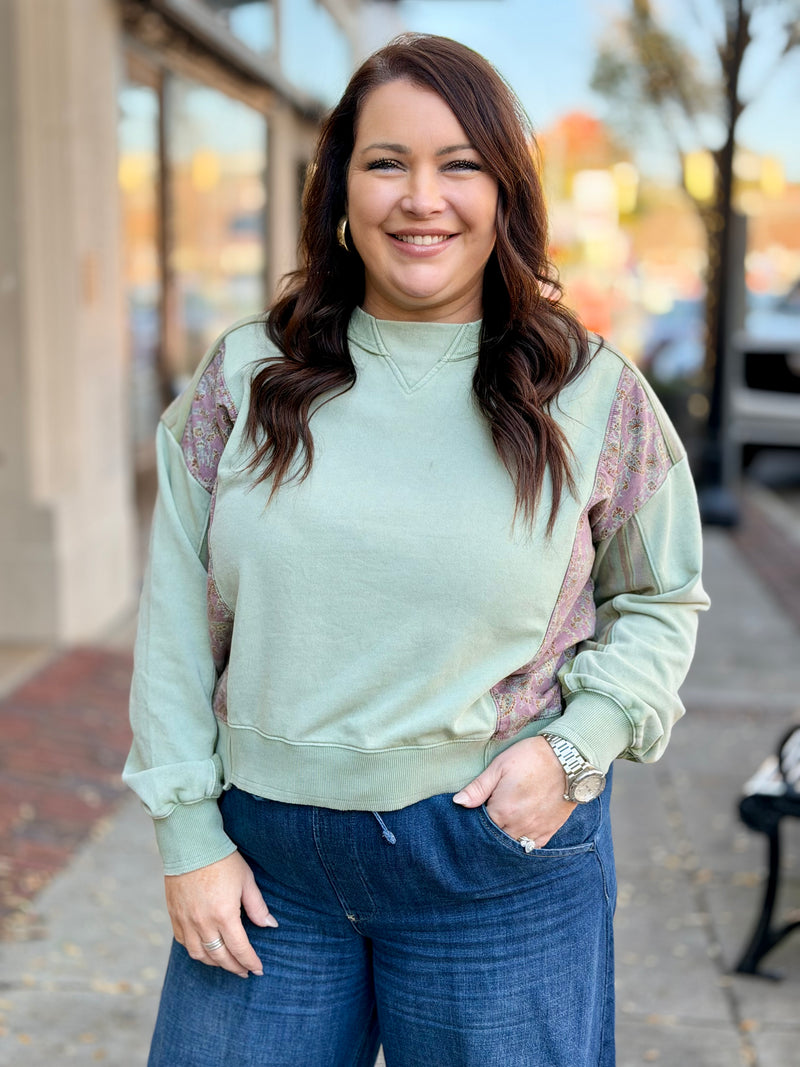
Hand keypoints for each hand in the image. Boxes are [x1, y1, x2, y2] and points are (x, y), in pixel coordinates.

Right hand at [164, 851, 276, 977]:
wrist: (190, 844)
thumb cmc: (223, 859)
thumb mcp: (246, 880)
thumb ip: (257, 907)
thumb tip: (270, 925)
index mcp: (224, 915)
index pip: (239, 949)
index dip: (250, 962)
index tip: (258, 970)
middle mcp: (203, 923)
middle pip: (220, 957)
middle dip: (234, 967)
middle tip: (244, 971)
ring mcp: (186, 921)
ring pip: (199, 954)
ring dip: (214, 962)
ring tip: (226, 962)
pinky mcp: (174, 915)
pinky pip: (183, 942)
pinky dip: (195, 950)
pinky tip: (204, 949)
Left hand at [452, 735, 575, 846]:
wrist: (569, 760)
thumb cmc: (531, 758)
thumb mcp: (499, 766)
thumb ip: (478, 788)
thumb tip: (458, 802)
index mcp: (502, 811)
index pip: (481, 827)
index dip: (476, 821)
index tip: (476, 813)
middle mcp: (518, 826)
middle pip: (496, 839)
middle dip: (490, 832)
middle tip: (489, 819)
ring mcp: (536, 830)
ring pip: (514, 845)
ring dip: (506, 838)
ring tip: (504, 825)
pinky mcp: (550, 831)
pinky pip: (533, 846)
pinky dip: (524, 842)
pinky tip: (519, 833)